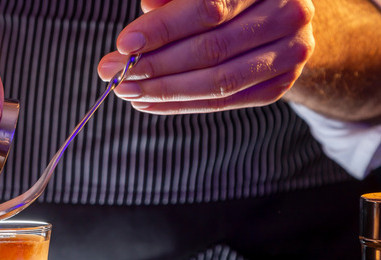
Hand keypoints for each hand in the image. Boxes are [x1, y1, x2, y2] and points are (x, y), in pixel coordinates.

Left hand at [97, 0, 314, 113]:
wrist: (275, 14)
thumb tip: (147, 6)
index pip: (208, 8)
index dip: (163, 28)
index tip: (124, 44)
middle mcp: (288, 13)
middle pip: (211, 49)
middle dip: (155, 64)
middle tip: (114, 73)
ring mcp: (291, 52)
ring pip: (219, 81)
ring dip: (165, 90)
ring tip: (126, 91)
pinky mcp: (281, 83)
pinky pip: (225, 102)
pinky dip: (182, 105)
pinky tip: (148, 102)